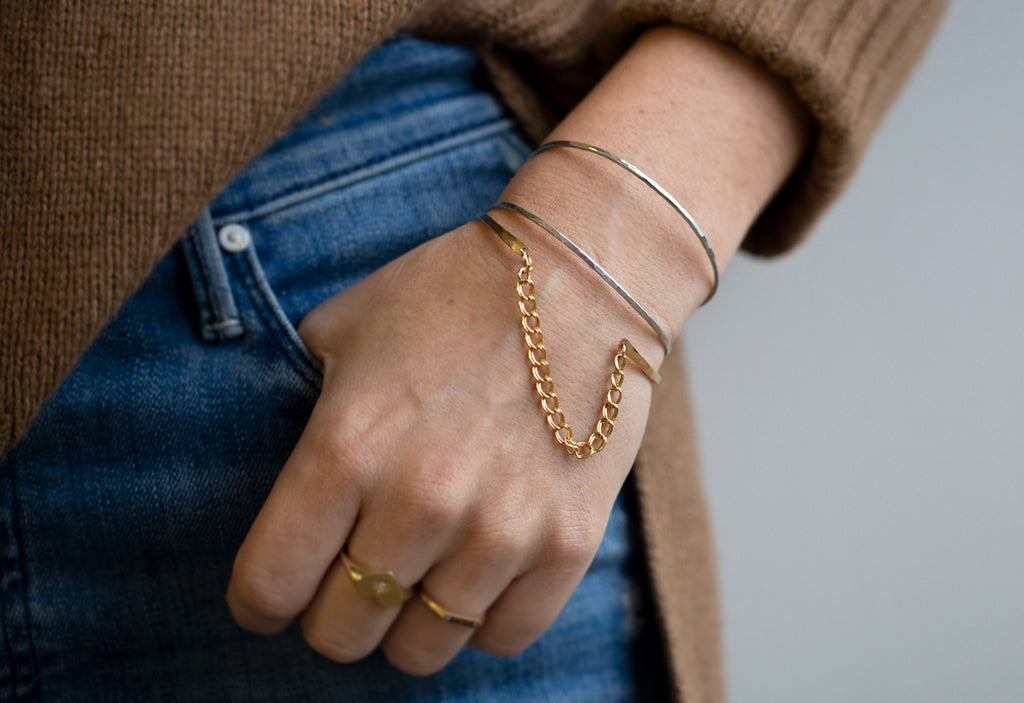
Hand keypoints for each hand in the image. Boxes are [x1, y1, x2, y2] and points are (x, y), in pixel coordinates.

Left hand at [225, 218, 655, 674]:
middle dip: (331, 614)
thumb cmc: (451, 294)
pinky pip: (504, 636)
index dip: (258, 601)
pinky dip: (481, 617)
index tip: (271, 596)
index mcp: (345, 448)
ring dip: (407, 622)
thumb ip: (300, 410)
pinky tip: (476, 573)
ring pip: (421, 649)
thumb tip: (285, 479)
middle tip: (349, 578)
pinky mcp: (566, 543)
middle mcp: (419, 503)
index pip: (269, 584)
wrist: (578, 278)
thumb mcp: (343, 328)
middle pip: (342, 631)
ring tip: (416, 574)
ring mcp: (500, 530)